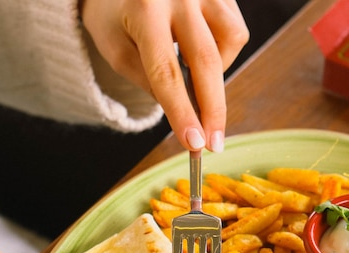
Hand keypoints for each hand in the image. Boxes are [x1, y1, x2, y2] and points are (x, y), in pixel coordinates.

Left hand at [80, 0, 248, 152]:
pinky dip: (223, 52)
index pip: (166, 73)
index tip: (193, 143)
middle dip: (213, 110)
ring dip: (217, 74)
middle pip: (206, 61)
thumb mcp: (115, 47)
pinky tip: (201, 55)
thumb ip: (146, 79)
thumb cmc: (114, 12)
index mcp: (144, 9)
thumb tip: (183, 110)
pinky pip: (234, 29)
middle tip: (214, 143)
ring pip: (230, 41)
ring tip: (195, 79)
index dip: (181, 113)